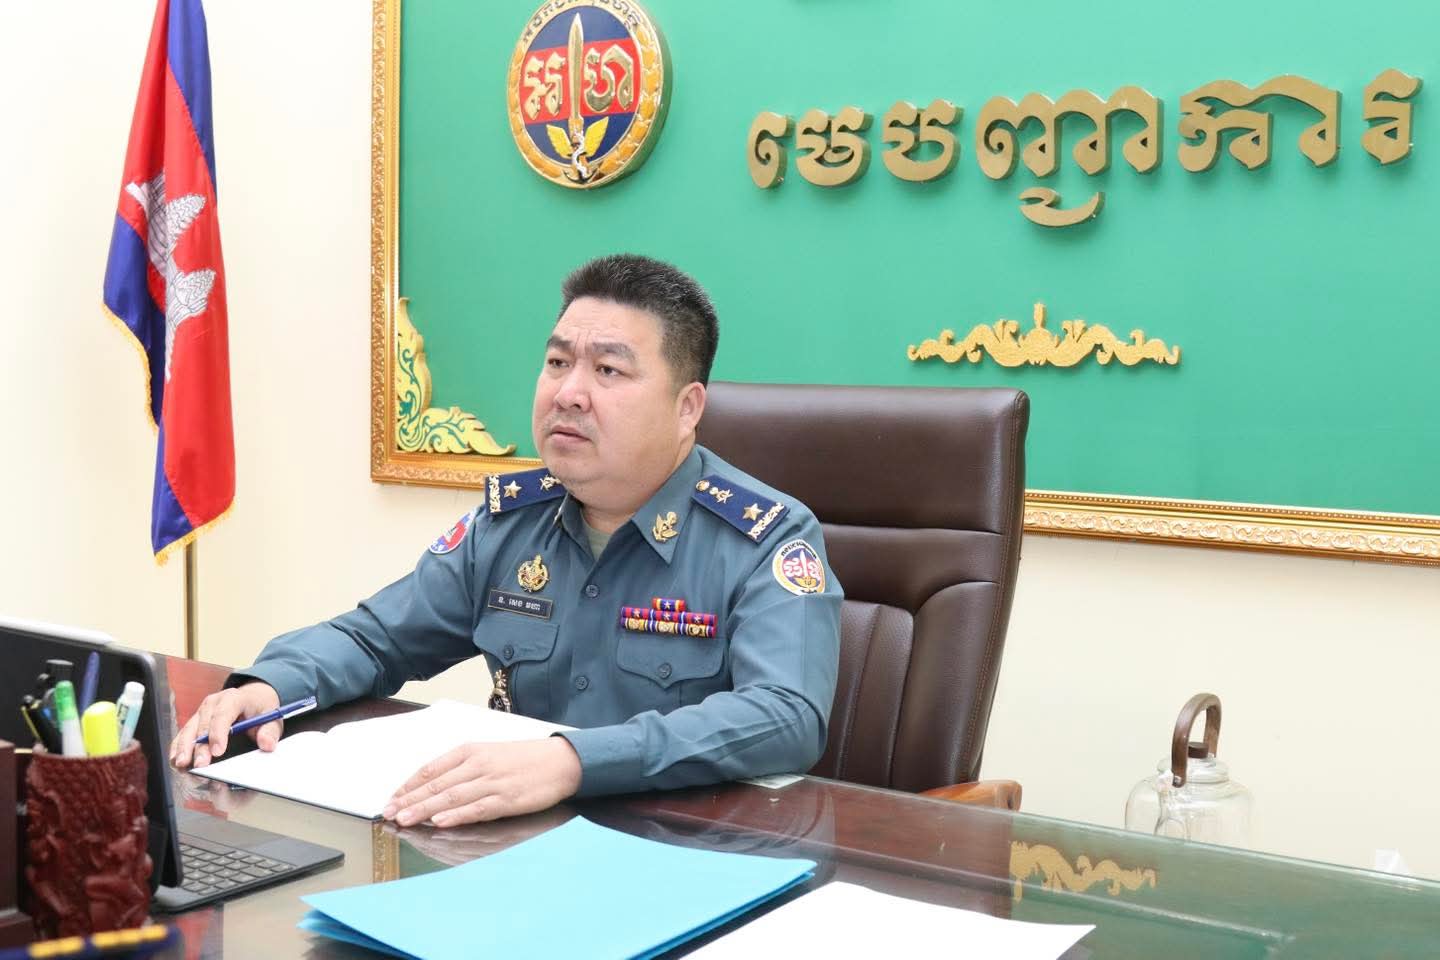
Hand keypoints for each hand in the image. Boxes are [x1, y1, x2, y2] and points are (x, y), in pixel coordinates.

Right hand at [169, 681, 281, 768]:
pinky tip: (175, 760)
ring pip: (189, 729)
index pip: (223, 714)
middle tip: (200, 765)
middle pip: (203, 725)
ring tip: (182, 765)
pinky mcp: (195, 721)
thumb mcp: (272, 717)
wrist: (252, 697)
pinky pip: (183, 734)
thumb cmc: (261, 708)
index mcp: (233, 698)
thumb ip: (270, 731)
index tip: (218, 751)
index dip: (218, 733)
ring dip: (184, 748)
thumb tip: (267, 745)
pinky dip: (178, 747)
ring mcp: (202, 712)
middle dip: (200, 746)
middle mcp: (213, 703)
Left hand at [383, 738, 582, 827]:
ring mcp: (492, 782)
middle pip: (436, 784)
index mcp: (471, 751)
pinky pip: (476, 808)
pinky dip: (456, 815)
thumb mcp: (489, 754)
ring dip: (425, 809)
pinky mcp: (506, 799)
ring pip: (451, 797)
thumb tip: (433, 786)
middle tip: (388, 813)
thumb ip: (462, 768)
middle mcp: (478, 765)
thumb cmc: (524, 759)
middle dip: (409, 800)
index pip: (431, 768)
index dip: (409, 785)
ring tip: (404, 819)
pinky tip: (440, 821)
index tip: (392, 799)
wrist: (561, 761)